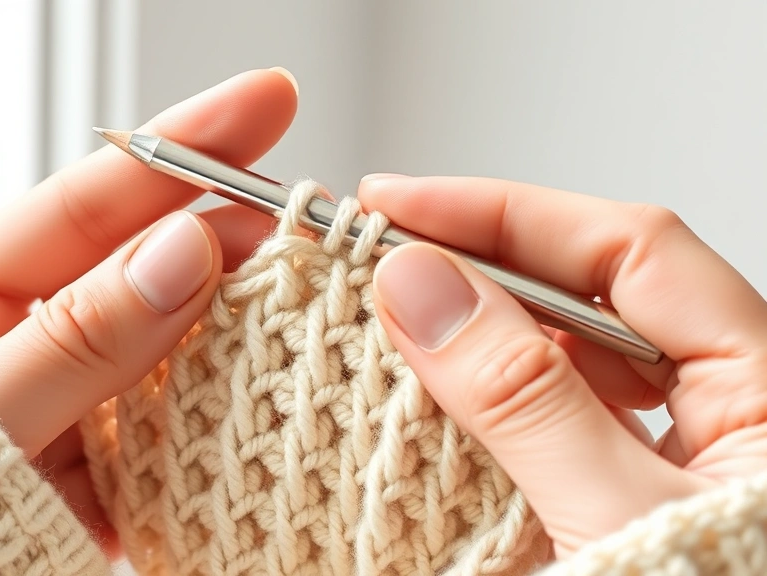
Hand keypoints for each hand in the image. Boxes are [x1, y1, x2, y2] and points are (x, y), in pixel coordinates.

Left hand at [0, 68, 298, 555]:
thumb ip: (76, 342)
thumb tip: (181, 254)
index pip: (81, 204)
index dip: (175, 150)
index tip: (261, 107)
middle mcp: (21, 343)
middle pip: (139, 267)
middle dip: (224, 235)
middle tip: (305, 222)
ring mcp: (70, 405)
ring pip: (169, 345)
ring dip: (237, 319)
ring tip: (308, 291)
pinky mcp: (104, 473)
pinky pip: (174, 424)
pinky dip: (222, 404)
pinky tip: (272, 375)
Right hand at [360, 174, 766, 556]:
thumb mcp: (614, 516)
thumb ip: (527, 400)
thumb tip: (423, 287)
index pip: (631, 250)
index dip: (505, 213)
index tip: (400, 206)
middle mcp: (733, 404)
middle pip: (597, 290)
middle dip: (480, 262)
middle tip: (378, 250)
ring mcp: (683, 450)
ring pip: (571, 353)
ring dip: (479, 331)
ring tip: (394, 319)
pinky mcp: (634, 491)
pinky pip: (559, 415)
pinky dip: (493, 399)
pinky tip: (440, 393)